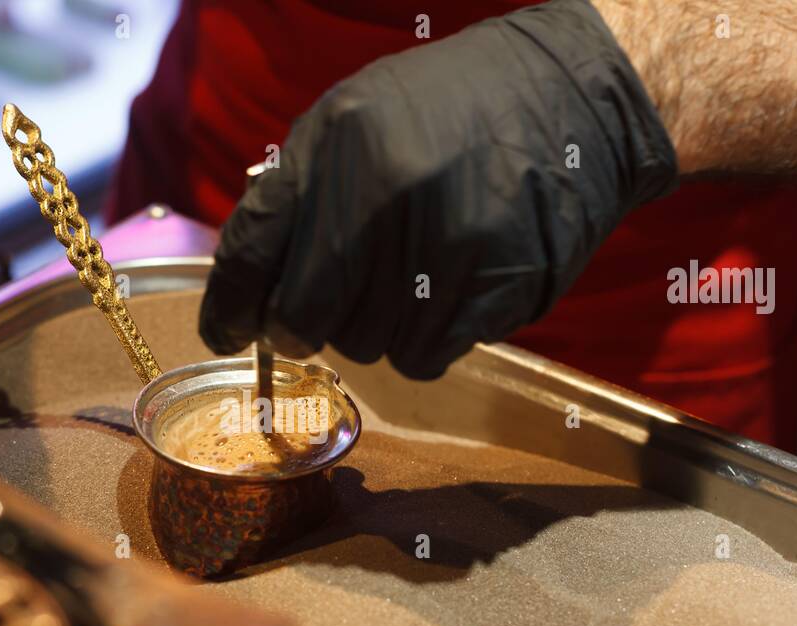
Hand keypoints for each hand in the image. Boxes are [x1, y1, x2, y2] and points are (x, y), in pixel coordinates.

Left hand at [198, 0, 677, 378]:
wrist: (571, 96)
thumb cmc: (449, 111)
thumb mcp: (354, 119)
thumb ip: (298, 192)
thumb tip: (250, 285)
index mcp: (335, 144)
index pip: (251, 251)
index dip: (228, 307)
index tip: (225, 333)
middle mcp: (383, 194)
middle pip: (302, 317)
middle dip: (298, 328)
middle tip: (317, 316)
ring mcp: (442, 245)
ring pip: (362, 345)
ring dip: (369, 328)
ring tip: (405, 276)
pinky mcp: (494, 288)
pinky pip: (420, 358)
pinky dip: (420, 340)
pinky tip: (442, 295)